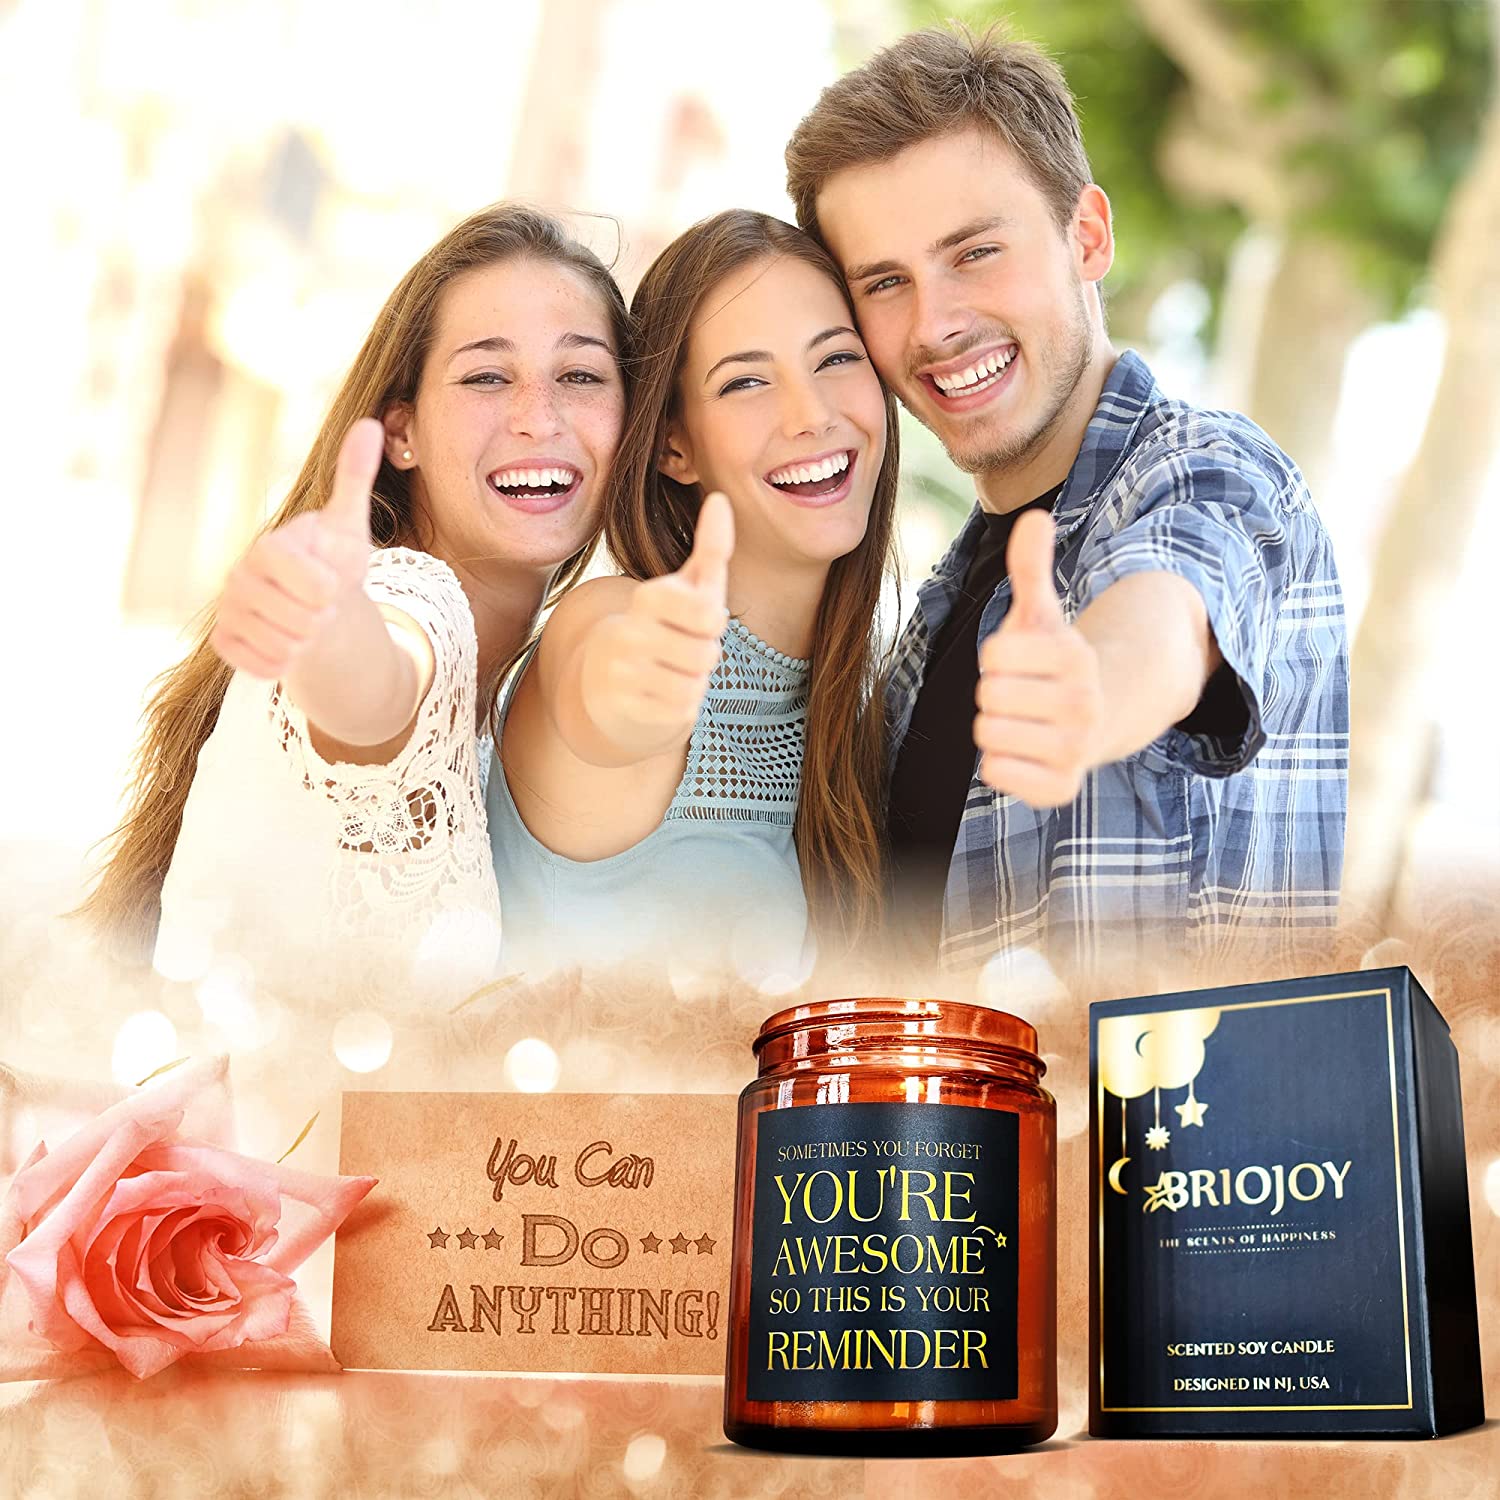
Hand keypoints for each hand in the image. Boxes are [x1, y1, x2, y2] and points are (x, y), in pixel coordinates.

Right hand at [210, 420, 380, 678]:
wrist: (316, 606)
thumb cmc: (334, 562)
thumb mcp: (349, 525)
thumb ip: (355, 478)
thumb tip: (370, 423)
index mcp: (268, 547)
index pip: (314, 587)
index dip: (331, 592)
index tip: (332, 582)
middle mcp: (237, 576)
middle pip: (302, 623)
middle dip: (322, 620)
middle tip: (319, 604)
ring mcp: (227, 610)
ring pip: (285, 649)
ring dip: (307, 642)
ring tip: (304, 620)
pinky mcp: (223, 642)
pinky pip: (263, 667)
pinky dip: (284, 663)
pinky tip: (285, 642)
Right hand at [580, 492, 734, 748]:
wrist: (609, 681)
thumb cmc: (665, 627)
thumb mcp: (689, 587)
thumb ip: (711, 547)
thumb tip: (720, 499)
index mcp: (648, 598)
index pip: (707, 614)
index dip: (712, 621)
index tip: (696, 619)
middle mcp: (627, 632)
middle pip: (707, 654)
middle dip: (704, 656)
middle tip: (683, 649)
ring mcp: (621, 673)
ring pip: (693, 685)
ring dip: (693, 682)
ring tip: (671, 671)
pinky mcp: (622, 708)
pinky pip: (680, 713)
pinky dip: (680, 707)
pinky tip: (659, 694)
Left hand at [974, 510, 1103, 807]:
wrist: (1095, 720)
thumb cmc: (1052, 664)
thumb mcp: (1041, 615)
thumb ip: (1030, 569)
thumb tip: (1033, 516)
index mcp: (1077, 657)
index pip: (994, 653)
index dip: (997, 656)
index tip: (1022, 662)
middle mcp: (1083, 705)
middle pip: (987, 696)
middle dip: (994, 693)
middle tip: (1021, 695)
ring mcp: (1075, 750)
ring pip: (986, 735)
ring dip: (994, 728)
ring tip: (1022, 722)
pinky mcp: (1060, 789)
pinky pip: (995, 773)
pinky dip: (998, 764)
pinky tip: (1022, 753)